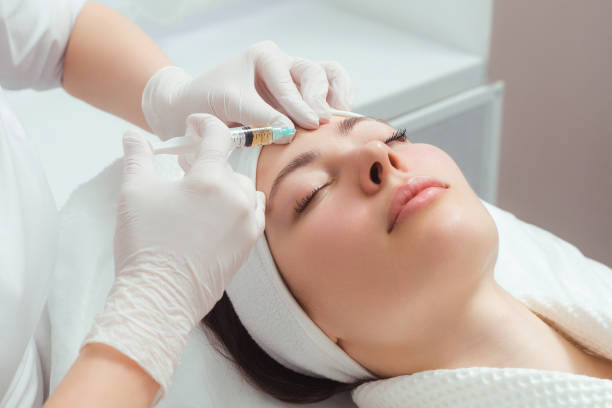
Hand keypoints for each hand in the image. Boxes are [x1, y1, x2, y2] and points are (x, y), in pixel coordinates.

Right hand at [84, 114, 264, 396]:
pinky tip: (222, 212)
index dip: (205, 123)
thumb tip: (133, 135)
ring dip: (225, 183)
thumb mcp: (134, 193)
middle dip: (207, 160)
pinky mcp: (249, 245)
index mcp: (209, 180)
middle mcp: (236, 198)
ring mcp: (247, 222)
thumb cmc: (145, 244)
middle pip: (227, 165)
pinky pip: (253, 213)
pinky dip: (240, 205)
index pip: (216, 137)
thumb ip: (138, 158)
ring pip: (243, 189)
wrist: (160, 297)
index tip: (193, 123)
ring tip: (202, 191)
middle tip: (185, 165)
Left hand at [141, 40, 352, 140]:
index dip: (299, 104)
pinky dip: (338, 102)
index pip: (288, 80)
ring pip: (331, 76)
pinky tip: (338, 120)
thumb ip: (260, 117)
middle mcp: (285, 64)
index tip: (308, 124)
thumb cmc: (208, 100)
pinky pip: (332, 91)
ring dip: (337, 96)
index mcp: (266, 56)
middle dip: (319, 98)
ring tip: (338, 118)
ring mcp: (296, 81)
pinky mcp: (303, 98)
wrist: (194, 109)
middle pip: (316, 73)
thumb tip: (291, 133)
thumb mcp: (230, 104)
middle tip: (319, 122)